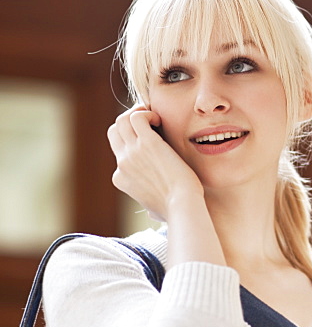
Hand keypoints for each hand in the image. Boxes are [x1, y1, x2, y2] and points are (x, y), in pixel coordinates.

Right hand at [108, 106, 202, 221]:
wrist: (181, 205)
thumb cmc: (174, 209)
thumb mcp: (153, 209)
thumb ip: (149, 203)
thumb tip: (153, 213)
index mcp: (121, 178)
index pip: (119, 151)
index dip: (133, 140)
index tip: (150, 138)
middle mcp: (122, 164)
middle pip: (115, 131)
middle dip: (129, 121)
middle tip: (149, 121)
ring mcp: (131, 153)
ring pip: (122, 121)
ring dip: (138, 114)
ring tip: (155, 119)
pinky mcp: (147, 143)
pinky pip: (137, 117)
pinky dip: (148, 113)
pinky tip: (160, 121)